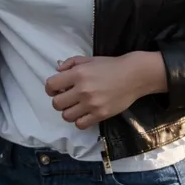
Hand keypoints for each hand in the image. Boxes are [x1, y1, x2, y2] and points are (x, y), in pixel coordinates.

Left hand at [45, 53, 163, 129]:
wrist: (133, 75)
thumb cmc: (110, 66)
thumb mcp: (89, 59)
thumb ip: (71, 63)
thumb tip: (58, 72)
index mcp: (78, 73)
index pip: (51, 85)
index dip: (51, 88)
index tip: (57, 89)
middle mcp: (82, 89)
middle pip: (56, 104)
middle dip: (60, 100)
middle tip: (68, 98)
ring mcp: (91, 104)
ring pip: (66, 116)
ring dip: (69, 111)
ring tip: (77, 106)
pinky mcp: (100, 115)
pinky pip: (80, 124)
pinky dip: (80, 120)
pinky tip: (85, 113)